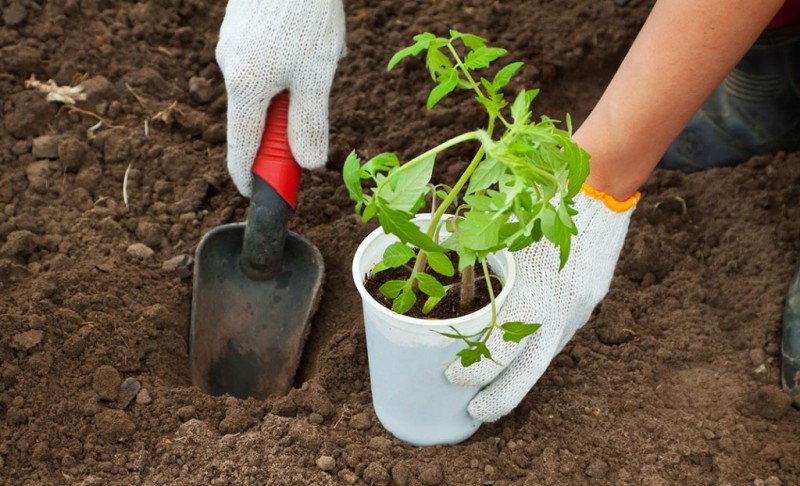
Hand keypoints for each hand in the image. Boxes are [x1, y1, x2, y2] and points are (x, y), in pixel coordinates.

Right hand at [216, 0, 345, 196]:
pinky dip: (290, 65)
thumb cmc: (306, 12)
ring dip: (295, 86)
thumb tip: (308, 164)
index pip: (242, 149)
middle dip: (289, 119)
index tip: (261, 195)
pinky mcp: (239, 30)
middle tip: (317, 97)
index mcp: (245, 87)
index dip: (251, 178)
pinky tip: (310, 37)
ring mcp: (231, 47)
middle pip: (256, 119)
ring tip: (320, 52)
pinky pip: (266, 63)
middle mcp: (230, 69)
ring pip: (266, 88)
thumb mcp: (317, 74)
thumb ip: (310, 123)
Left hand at [445, 186, 638, 421]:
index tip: (452, 377)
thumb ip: (477, 252)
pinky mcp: (587, 306)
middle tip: (473, 413)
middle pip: (529, 371)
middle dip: (500, 398)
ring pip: (544, 356)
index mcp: (536, 293)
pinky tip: (518, 355)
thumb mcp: (506, 229)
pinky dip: (535, 350)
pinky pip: (557, 336)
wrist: (601, 190)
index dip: (476, 368)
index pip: (502, 347)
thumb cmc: (542, 204)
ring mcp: (579, 311)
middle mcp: (561, 310)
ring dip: (518, 377)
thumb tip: (438, 264)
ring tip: (491, 391)